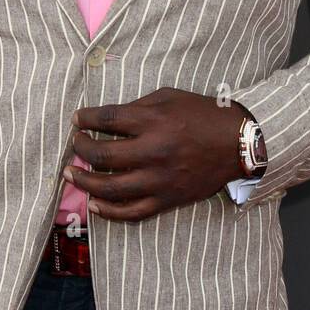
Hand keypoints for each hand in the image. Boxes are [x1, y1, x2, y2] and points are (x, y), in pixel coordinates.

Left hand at [63, 88, 246, 221]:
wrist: (238, 144)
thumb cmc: (201, 115)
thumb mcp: (169, 98)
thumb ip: (137, 107)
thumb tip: (106, 120)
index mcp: (154, 121)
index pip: (107, 119)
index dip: (85, 118)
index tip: (77, 119)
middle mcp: (154, 151)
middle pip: (102, 154)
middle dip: (80, 148)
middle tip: (75, 144)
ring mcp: (160, 179)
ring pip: (111, 187)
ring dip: (84, 181)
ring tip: (71, 174)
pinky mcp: (167, 200)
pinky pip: (132, 212)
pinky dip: (109, 211)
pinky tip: (94, 204)